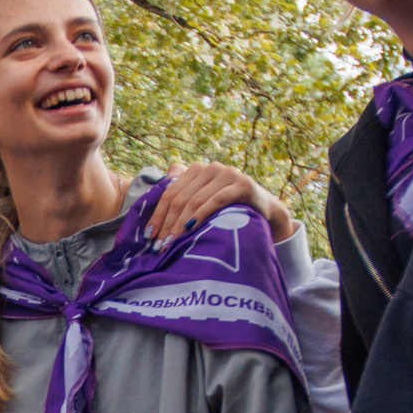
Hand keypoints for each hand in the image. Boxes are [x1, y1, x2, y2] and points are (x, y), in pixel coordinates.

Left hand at [150, 162, 295, 244]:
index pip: (170, 193)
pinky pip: (215, 201)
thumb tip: (165, 176)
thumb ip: (184, 190)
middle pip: (180, 198)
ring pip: (195, 201)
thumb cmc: (228, 208)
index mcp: (197, 170)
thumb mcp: (205, 198)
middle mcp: (211, 168)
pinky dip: (201, 215)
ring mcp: (227, 174)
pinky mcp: (242, 185)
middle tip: (159, 245)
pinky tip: (191, 229)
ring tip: (172, 243)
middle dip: (167, 224)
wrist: (264, 209)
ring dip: (181, 224)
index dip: (158, 215)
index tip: (148, 236)